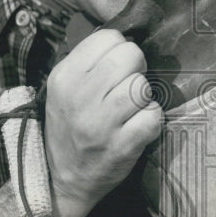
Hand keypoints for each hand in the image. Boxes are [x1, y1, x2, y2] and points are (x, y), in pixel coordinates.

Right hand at [44, 29, 161, 216]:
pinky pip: (154, 115)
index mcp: (64, 76)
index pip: (108, 37)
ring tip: (130, 110)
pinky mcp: (122, 145)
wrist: (61, 179)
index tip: (116, 68)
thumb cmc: (69, 128)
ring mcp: (101, 123)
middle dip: (136, 68)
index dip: (119, 49)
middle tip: (128, 86)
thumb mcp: (65, 90)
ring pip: (142, 86)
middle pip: (130, 55)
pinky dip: (152, 120)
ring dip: (143, 97)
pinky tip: (138, 127)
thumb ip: (88, 63)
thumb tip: (125, 37)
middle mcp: (80, 96)